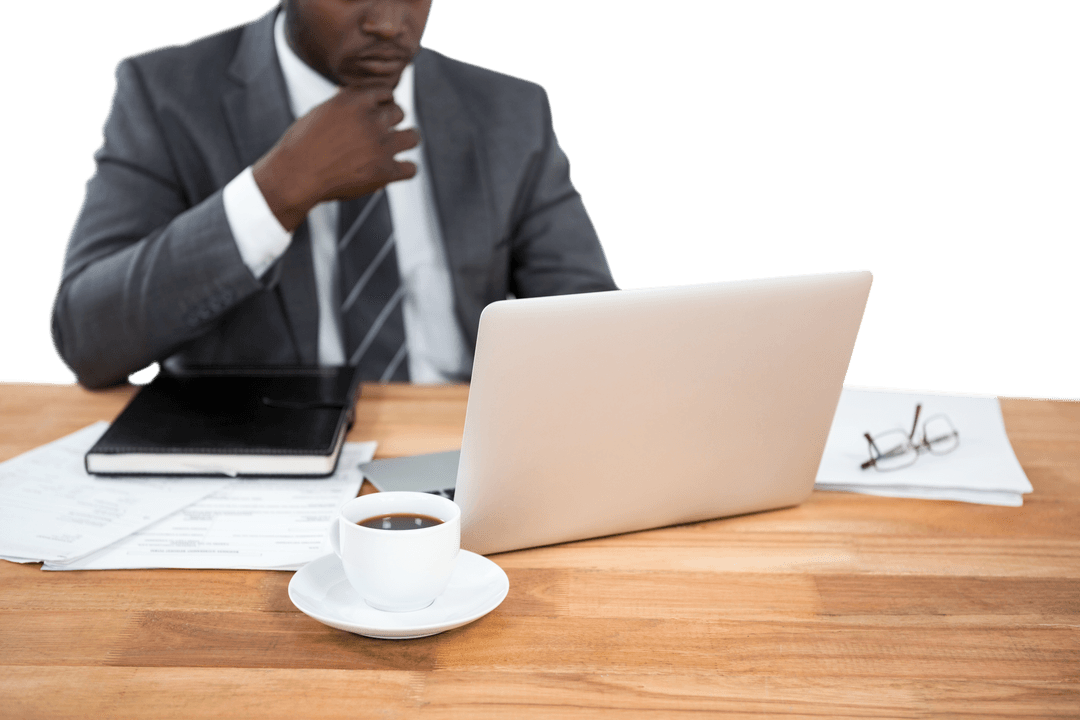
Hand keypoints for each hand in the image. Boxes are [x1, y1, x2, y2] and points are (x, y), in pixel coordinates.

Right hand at [252, 87, 419, 231]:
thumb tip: (349, 94)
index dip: (382, 103)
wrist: (296, 175)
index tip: (377, 113)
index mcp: (355, 100)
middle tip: (381, 134)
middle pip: (400, 113)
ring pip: (413, 137)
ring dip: (406, 140)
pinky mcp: (385, 171)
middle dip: (392, 121)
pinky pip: (411, 168)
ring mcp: (381, 145)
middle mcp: (372, 119)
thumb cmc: (302, 145)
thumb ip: (343, 103)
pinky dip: (406, 169)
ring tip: (395, 148)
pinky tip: (397, 170)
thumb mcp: (320, 112)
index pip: (385, 92)